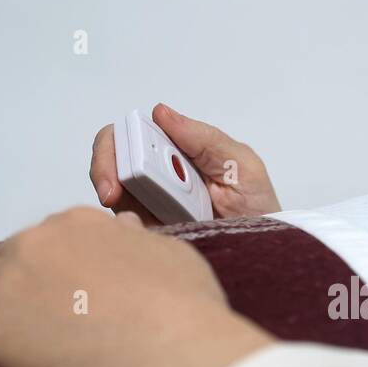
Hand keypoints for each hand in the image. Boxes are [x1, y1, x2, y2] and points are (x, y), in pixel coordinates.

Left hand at [0, 207, 273, 366]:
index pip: (56, 234)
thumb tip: (121, 228)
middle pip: (15, 253)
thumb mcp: (172, 255)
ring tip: (16, 325)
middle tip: (51, 314)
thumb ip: (136, 239)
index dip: (64, 263)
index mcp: (80, 222)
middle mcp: (37, 241)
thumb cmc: (185, 314)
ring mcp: (7, 283)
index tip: (75, 288)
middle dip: (29, 278)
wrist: (172, 364)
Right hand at [90, 103, 280, 219]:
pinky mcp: (149, 234)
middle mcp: (157, 173)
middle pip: (111, 161)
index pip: (130, 134)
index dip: (115, 145)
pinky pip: (124, 229)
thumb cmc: (257, 207)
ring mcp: (150, 205)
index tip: (120, 168)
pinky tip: (140, 236)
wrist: (265, 253)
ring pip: (110, 195)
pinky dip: (124, 231)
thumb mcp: (241, 164)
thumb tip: (162, 113)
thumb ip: (204, 138)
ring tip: (133, 219)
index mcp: (176, 150)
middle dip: (103, 171)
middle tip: (112, 195)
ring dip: (114, 202)